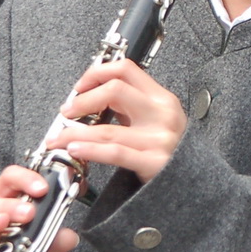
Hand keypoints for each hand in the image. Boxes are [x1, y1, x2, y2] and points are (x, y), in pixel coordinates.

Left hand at [45, 59, 187, 183]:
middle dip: (82, 100)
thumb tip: (92, 96)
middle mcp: (162, 114)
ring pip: (107, 128)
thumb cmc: (170, 150)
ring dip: (74, 132)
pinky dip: (90, 149)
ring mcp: (159, 139)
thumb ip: (130, 105)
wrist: (192, 182)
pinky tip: (75, 149)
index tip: (79, 86)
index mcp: (162, 98)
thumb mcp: (156, 119)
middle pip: (115, 90)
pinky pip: (115, 153)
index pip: (126, 69)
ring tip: (58, 138)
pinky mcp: (154, 162)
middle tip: (66, 112)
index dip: (97, 73)